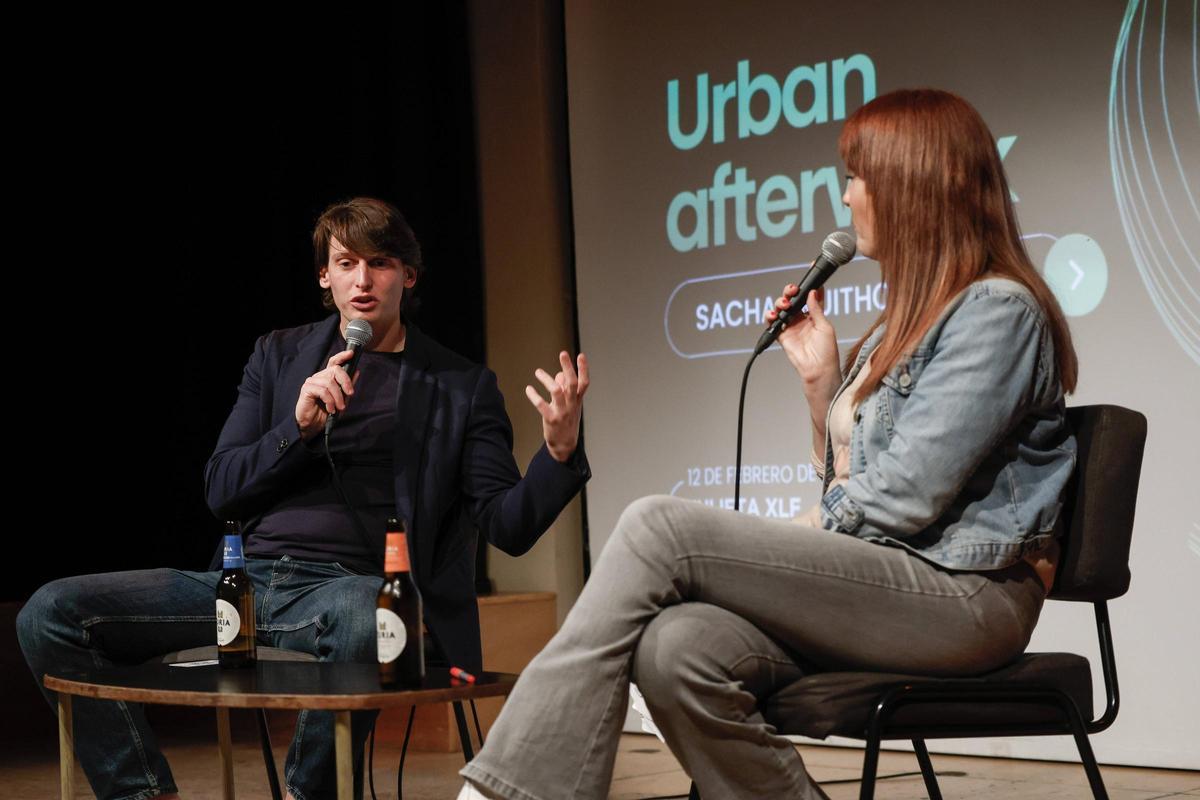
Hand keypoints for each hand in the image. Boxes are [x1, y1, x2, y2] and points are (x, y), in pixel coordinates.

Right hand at [295, 349, 357, 439]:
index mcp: (326, 377)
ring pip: (329, 382)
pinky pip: (322, 391)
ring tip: (339, 408)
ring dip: (338, 397)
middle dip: (346, 382)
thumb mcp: (341, 399)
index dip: (342, 356)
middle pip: (335, 370)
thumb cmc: (325, 412)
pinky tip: (330, 409)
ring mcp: (311, 382)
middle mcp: (319, 377)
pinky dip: (329, 401)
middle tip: (350, 394)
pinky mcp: (306, 389)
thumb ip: (347, 386)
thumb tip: (357, 372)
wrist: (312, 425)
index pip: (334, 362)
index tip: (351, 354)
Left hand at [525, 351, 588, 462]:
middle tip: (563, 353)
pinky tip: (529, 389)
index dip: (583, 369)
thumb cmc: (567, 421)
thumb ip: (565, 389)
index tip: (580, 355)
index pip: (584, 382)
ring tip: (538, 372)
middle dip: (568, 367)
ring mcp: (562, 412)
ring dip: (547, 380)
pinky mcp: (551, 419)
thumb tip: (560, 374)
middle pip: (572, 383)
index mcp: (577, 400)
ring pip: (557, 392)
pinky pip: (542, 405)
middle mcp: (571, 404)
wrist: (565, 444)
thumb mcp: (570, 405)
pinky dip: (534, 396)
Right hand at [767, 286, 841, 415]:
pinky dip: (770, 317)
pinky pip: (772, 323)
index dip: (809, 284)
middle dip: (790, 291)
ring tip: (784, 305)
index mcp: (815, 315)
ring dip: (780, 303)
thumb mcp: (825, 326)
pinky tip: (774, 315)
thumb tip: (812, 292)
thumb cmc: (826, 352)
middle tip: (792, 290)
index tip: (811, 269)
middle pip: (792, 299)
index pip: (811, 295)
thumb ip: (816, 309)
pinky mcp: (782, 335)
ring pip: (781, 308)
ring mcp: (791, 326)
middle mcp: (802, 319)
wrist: (818, 370)